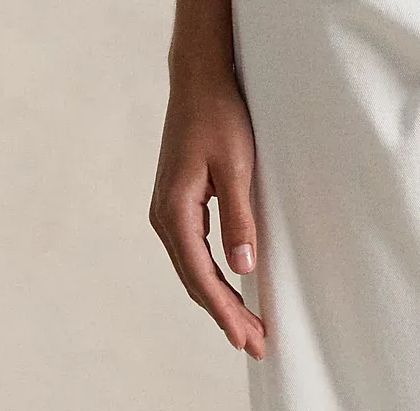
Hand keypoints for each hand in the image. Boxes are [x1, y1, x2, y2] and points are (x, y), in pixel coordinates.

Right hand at [149, 63, 267, 358]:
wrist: (199, 77)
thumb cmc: (220, 114)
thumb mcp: (237, 164)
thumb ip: (239, 217)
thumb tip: (244, 267)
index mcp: (175, 212)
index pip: (203, 276)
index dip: (227, 311)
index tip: (249, 338)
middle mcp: (164, 216)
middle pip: (195, 280)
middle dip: (224, 313)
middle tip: (256, 342)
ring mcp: (167, 209)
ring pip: (192, 267)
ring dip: (218, 296)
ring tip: (246, 324)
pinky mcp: (178, 201)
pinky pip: (193, 250)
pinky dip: (211, 273)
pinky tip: (230, 284)